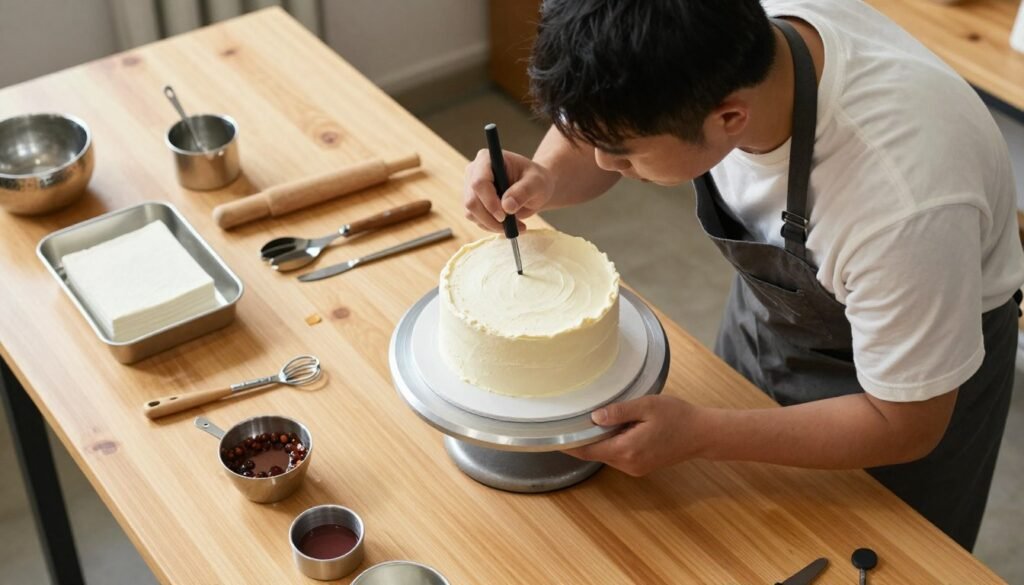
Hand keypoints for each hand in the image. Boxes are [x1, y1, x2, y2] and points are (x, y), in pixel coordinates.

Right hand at [463, 149, 553, 231]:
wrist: (534, 188)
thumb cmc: (536, 180)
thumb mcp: (536, 183)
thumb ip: (523, 192)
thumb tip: (507, 206)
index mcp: (487, 159)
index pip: (479, 182)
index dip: (489, 201)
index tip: (504, 216)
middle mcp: (474, 172)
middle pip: (472, 201)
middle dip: (491, 218)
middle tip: (513, 225)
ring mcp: (471, 188)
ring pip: (471, 213)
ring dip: (493, 224)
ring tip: (517, 224)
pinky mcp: (473, 202)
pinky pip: (476, 220)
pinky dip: (492, 226)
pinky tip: (509, 224)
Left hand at [564, 395, 706, 475]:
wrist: (702, 434)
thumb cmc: (677, 416)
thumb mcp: (646, 406)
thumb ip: (618, 412)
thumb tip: (594, 417)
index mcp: (626, 450)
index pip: (586, 450)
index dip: (568, 443)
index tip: (553, 433)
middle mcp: (628, 464)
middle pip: (594, 452)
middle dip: (583, 437)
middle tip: (571, 417)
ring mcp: (634, 468)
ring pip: (605, 453)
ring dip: (599, 439)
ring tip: (598, 417)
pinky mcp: (640, 466)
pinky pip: (617, 455)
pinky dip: (611, 442)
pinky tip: (617, 426)